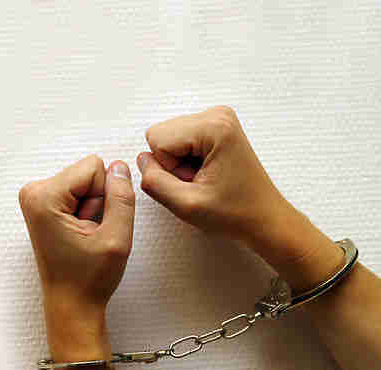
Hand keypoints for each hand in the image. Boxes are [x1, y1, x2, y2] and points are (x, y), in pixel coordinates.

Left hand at [19, 155, 134, 361]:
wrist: (71, 304)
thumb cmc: (87, 280)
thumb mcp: (116, 238)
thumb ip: (121, 197)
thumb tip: (120, 167)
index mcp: (44, 197)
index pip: (94, 166)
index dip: (105, 195)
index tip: (94, 225)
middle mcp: (33, 192)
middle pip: (87, 172)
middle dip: (97, 201)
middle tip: (89, 233)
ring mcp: (36, 198)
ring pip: (85, 182)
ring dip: (91, 208)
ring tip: (84, 235)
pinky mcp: (43, 204)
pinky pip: (77, 192)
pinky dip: (84, 211)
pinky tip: (79, 234)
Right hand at [137, 105, 288, 239]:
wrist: (264, 218)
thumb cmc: (236, 213)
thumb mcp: (186, 205)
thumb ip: (154, 181)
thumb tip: (141, 160)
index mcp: (214, 127)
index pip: (156, 138)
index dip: (167, 168)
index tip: (193, 182)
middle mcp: (217, 115)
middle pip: (161, 134)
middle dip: (172, 163)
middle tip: (198, 181)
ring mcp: (218, 118)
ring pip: (168, 137)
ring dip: (178, 163)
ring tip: (204, 178)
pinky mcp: (216, 127)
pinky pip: (179, 139)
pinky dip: (186, 159)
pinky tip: (206, 172)